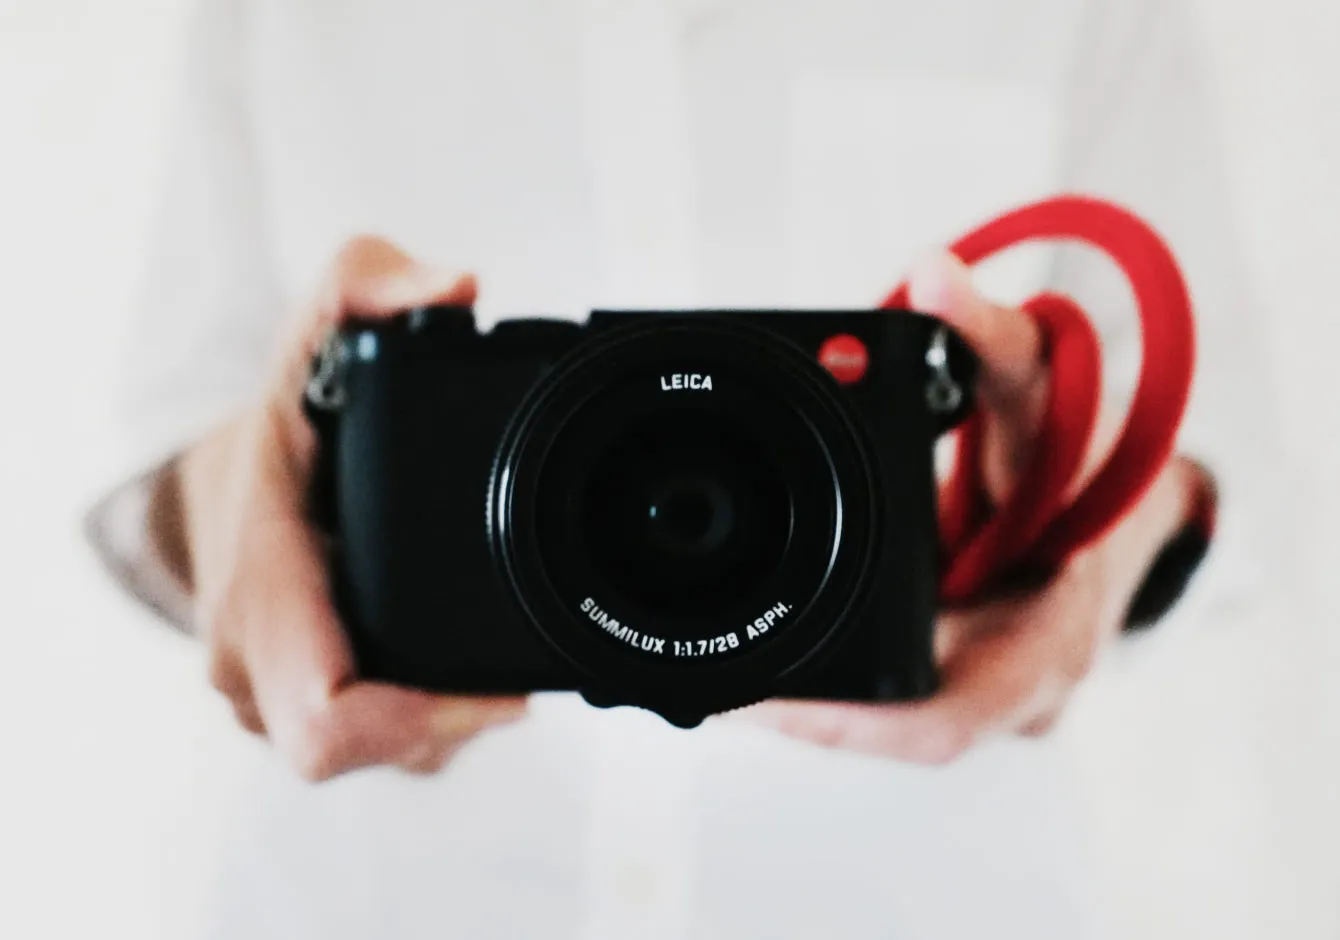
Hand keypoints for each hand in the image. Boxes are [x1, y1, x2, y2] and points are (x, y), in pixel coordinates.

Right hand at [172, 236, 526, 780]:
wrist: (204, 484)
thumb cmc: (266, 424)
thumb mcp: (307, 335)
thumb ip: (367, 284)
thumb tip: (457, 287)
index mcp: (259, 592)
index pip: (332, 717)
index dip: (425, 720)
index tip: (506, 689)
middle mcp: (253, 664)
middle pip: (374, 747)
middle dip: (453, 713)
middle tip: (514, 661)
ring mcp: (267, 700)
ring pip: (380, 750)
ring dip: (443, 711)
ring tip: (484, 646)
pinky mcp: (291, 712)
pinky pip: (370, 738)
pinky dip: (421, 707)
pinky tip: (451, 659)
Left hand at [740, 252, 1196, 762]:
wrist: (1143, 507)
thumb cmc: (1099, 459)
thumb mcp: (1052, 399)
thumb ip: (995, 339)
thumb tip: (935, 272)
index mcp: (1047, 639)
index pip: (936, 719)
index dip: (842, 723)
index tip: (753, 700)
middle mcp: (1020, 688)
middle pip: (891, 731)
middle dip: (801, 712)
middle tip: (706, 681)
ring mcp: (993, 693)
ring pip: (886, 721)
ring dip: (809, 702)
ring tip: (722, 667)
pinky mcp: (965, 679)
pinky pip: (892, 695)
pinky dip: (834, 678)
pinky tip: (774, 648)